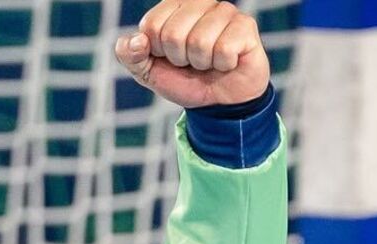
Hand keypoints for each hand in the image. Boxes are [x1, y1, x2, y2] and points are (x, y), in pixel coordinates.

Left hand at [115, 0, 269, 107]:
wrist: (218, 100)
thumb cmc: (183, 78)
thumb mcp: (147, 71)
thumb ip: (130, 55)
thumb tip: (137, 41)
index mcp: (173, 6)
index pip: (151, 25)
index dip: (157, 51)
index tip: (169, 56)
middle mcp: (200, 2)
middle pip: (173, 34)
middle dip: (179, 58)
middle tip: (190, 62)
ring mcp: (225, 11)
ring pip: (200, 41)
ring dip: (201, 62)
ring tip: (208, 62)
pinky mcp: (246, 25)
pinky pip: (224, 49)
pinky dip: (222, 65)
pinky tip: (226, 62)